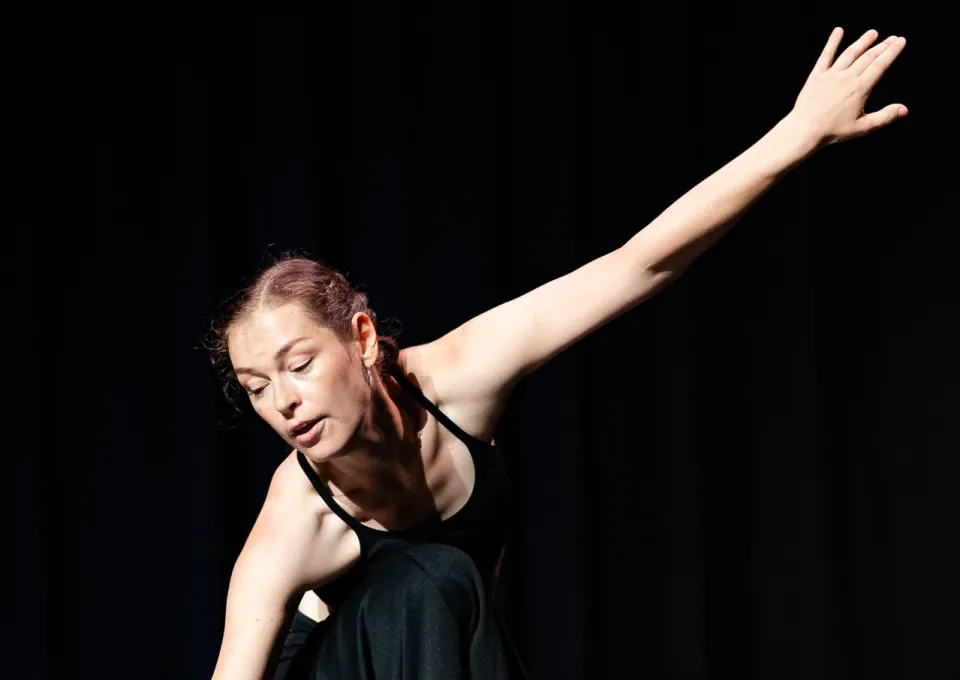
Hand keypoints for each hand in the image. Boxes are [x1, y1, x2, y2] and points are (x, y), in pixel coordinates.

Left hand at [790, 28, 907, 148]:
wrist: (804, 130)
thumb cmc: (832, 131)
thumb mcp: (862, 127)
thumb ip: (884, 116)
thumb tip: (904, 109)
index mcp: (860, 88)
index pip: (880, 65)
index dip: (892, 52)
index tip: (900, 41)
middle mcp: (847, 77)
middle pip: (868, 57)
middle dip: (882, 46)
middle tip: (892, 37)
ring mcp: (831, 75)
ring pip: (850, 53)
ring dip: (862, 42)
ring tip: (873, 33)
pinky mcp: (816, 76)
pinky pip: (826, 55)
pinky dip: (832, 42)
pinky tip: (838, 31)